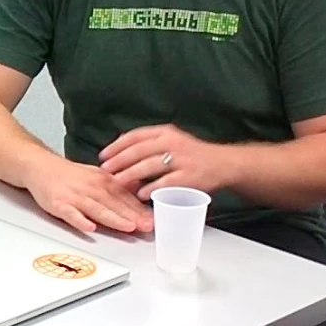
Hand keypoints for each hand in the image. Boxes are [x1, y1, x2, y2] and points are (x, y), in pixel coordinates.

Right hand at [23, 153, 153, 234]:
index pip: (125, 196)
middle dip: (133, 216)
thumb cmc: (68, 174)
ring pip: (98, 209)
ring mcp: (75, 196)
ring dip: (114, 219)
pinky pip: (71, 214)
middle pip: (115, 204)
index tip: (153, 218)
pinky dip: (80, 220)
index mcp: (102, 180)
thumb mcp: (96, 175)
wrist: (40, 166)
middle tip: (148, 227)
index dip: (140, 208)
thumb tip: (138, 189)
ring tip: (128, 228)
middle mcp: (91, 187)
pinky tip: (89, 228)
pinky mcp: (59, 204)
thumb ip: (116, 185)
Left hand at [99, 124, 225, 200]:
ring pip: (150, 165)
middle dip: (119, 160)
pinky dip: (151, 188)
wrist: (222, 163)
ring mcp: (181, 159)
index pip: (136, 135)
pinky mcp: (188, 176)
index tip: (104, 155)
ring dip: (131, 174)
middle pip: (139, 149)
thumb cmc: (192, 153)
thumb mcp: (171, 139)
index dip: (117, 145)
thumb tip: (121, 147)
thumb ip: (150, 142)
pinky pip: (165, 182)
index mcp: (165, 132)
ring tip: (117, 182)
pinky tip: (140, 194)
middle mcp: (172, 142)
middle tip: (105, 170)